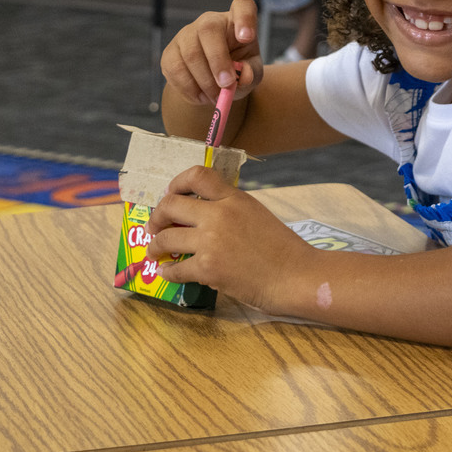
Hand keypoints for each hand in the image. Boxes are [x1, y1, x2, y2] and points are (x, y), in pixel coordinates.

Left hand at [145, 165, 314, 311]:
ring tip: (156, 252)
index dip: (176, 182)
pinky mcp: (208, 268)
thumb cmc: (282, 248)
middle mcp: (219, 214)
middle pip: (171, 205)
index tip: (170, 194)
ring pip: (167, 237)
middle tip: (155, 226)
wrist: (296, 276)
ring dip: (156, 246)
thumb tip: (202, 215)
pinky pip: (176, 268)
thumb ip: (230, 208)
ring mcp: (211, 241)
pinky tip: (169, 273)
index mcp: (234, 198)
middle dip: (157, 216)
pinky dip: (168, 272)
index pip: (197, 175)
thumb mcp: (257, 213)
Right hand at [161, 0, 263, 105]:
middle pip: (209, 30)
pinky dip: (190, 90)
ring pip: (191, 55)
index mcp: (235, 21)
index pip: (242, 5)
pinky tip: (201, 96)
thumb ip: (251, 73)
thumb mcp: (251, 72)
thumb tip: (243, 76)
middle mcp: (209, 22)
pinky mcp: (169, 53)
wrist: (213, 82)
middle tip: (227, 86)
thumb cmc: (237, 70)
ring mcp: (186, 35)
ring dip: (205, 82)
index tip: (247, 37)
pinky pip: (175, 70)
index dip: (245, 18)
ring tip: (216, 97)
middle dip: (218, 62)